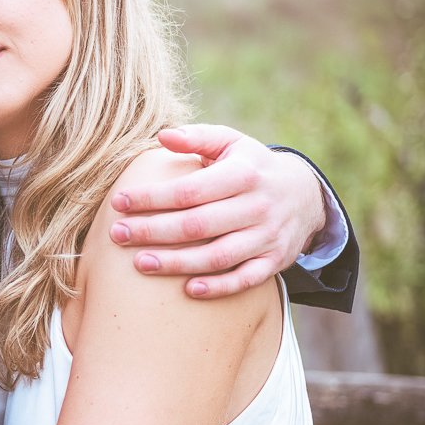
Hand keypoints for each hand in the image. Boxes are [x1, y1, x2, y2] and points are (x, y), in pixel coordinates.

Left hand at [109, 126, 326, 298]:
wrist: (306, 194)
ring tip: (140, 263)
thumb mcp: (232, 143)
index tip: (120, 202)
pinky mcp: (275, 261)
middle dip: (153, 231)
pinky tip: (188, 289)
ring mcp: (267, 236)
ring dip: (177, 263)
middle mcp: (257, 206)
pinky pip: (245, 279)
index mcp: (243, 174)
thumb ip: (197, 137)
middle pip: (197, 225)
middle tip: (117, 235)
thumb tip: (162, 135)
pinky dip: (218, 286)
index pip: (190, 190)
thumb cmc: (252, 166)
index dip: (152, 198)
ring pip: (218, 256)